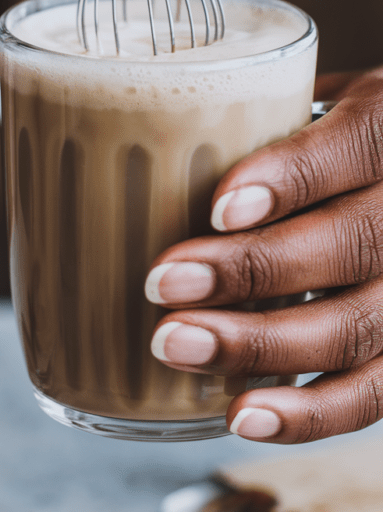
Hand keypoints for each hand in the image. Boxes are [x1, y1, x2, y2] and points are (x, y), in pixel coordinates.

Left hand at [144, 68, 382, 443]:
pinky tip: (241, 414)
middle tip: (164, 281)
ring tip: (176, 344)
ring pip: (357, 328)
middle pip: (352, 245)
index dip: (289, 181)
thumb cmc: (338, 135)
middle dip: (252, 270)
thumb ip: (263, 112)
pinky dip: (307, 414)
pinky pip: (372, 394)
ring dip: (260, 345)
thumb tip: (150, 125)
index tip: (218, 208)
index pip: (353, 149)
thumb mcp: (319, 98)